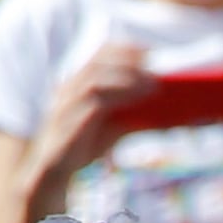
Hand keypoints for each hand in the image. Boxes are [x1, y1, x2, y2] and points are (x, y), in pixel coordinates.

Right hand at [28, 33, 160, 196]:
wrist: (51, 172)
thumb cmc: (83, 144)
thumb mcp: (113, 127)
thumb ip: (136, 117)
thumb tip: (170, 115)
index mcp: (77, 83)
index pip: (97, 55)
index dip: (123, 50)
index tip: (149, 51)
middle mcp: (67, 89)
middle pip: (97, 64)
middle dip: (128, 63)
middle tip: (155, 72)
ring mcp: (64, 106)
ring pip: (93, 82)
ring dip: (124, 80)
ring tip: (151, 86)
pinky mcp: (65, 126)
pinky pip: (91, 108)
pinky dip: (114, 103)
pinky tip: (132, 106)